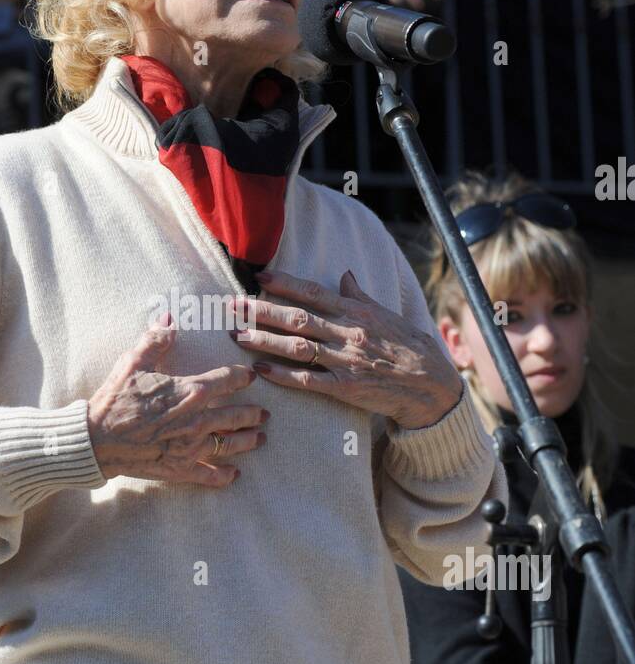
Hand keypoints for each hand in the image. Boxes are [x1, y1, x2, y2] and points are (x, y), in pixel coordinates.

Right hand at [87, 313, 268, 485]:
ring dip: (248, 440)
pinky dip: (224, 475)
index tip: (250, 376)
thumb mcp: (132, 362)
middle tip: (264, 413)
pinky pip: (209, 474)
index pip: (227, 380)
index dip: (242, 376)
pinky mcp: (180, 468)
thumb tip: (169, 319)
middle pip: (237, 416)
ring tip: (260, 438)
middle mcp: (198, 420)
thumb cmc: (115, 399)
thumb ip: (155, 339)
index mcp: (191, 391)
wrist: (98, 439)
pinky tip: (234, 474)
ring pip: (230, 444)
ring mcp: (191, 447)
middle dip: (253, 413)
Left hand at [228, 269, 463, 429]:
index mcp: (356, 312)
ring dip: (264, 341)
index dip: (284, 284)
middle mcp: (348, 334)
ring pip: (297, 348)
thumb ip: (359, 296)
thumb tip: (343, 274)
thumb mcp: (385, 314)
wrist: (429, 384)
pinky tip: (260, 369)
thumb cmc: (408, 346)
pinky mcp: (345, 388)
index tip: (259, 277)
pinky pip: (308, 380)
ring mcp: (345, 361)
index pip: (313, 293)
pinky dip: (282, 375)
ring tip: (237, 336)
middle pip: (297, 319)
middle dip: (262, 312)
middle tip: (233, 306)